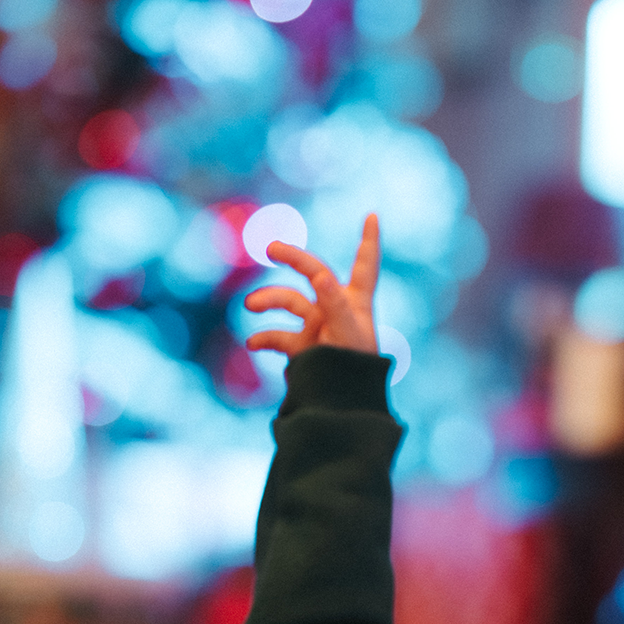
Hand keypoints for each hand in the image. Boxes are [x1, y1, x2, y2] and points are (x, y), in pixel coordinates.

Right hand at [244, 213, 379, 357]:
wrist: (343, 407)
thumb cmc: (354, 369)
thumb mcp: (347, 334)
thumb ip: (334, 303)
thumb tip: (319, 275)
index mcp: (355, 301)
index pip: (365, 264)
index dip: (369, 241)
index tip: (373, 217)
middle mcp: (335, 309)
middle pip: (313, 273)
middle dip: (292, 258)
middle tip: (270, 249)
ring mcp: (317, 327)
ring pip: (289, 302)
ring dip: (268, 301)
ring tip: (250, 306)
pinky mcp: (302, 348)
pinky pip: (278, 336)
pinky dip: (264, 338)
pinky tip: (252, 344)